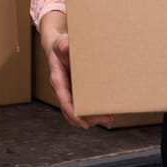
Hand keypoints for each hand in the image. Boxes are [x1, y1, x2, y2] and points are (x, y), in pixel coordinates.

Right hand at [38, 12, 111, 129]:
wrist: (58, 48)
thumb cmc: (60, 47)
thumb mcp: (61, 43)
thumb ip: (64, 46)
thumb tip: (67, 47)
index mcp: (57, 81)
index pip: (64, 101)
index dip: (73, 114)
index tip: (83, 123)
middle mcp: (61, 91)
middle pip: (72, 112)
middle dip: (88, 119)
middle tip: (106, 119)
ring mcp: (68, 93)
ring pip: (77, 113)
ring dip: (92, 118)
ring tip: (109, 118)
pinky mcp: (75, 93)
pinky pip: (81, 107)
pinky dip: (92, 112)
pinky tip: (105, 112)